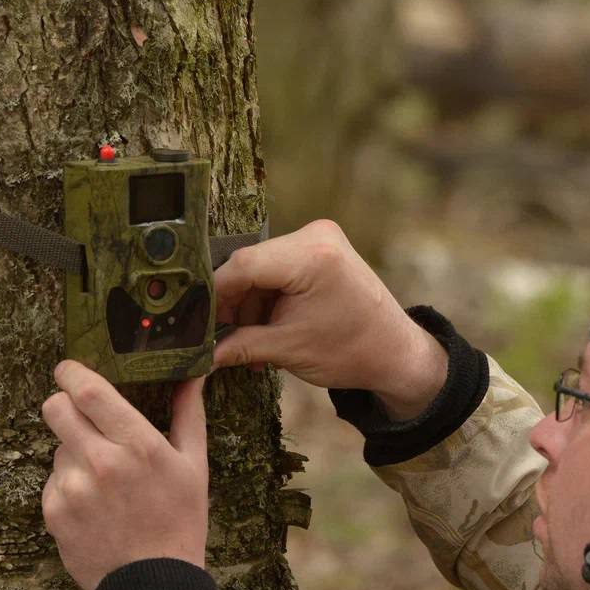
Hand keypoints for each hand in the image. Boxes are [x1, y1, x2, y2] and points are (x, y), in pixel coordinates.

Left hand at [40, 360, 208, 589]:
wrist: (153, 585)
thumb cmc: (180, 521)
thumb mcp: (194, 466)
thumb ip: (188, 414)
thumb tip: (193, 374)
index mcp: (138, 446)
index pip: (88, 391)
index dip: (72, 373)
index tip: (70, 369)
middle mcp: (101, 463)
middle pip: (55, 408)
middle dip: (63, 404)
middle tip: (80, 415)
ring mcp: (73, 489)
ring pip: (57, 447)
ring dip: (74, 453)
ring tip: (104, 481)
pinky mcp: (54, 513)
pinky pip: (53, 481)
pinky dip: (68, 485)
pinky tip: (94, 506)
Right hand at [213, 219, 446, 419]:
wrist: (395, 352)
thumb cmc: (352, 352)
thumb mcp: (288, 350)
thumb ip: (239, 345)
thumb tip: (200, 353)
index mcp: (312, 256)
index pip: (243, 265)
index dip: (214, 295)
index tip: (194, 320)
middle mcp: (316, 236)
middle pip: (251, 265)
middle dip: (232, 303)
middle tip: (218, 337)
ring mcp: (319, 239)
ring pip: (261, 269)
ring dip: (249, 305)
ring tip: (248, 344)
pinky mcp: (320, 250)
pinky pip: (278, 270)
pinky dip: (267, 299)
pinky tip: (264, 329)